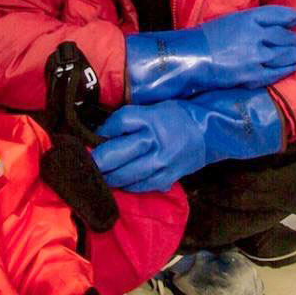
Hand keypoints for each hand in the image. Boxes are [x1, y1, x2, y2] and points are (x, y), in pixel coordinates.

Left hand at [91, 90, 282, 191]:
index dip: (100, 132)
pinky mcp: (164, 179)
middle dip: (95, 160)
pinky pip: (136, 186)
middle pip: (112, 154)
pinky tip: (119, 180)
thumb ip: (130, 120)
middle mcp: (154, 141)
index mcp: (151, 118)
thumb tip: (102, 133)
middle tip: (85, 161)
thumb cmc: (179, 117)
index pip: (116, 124)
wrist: (211, 133)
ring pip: (121, 175)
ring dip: (106, 176)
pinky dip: (124, 184)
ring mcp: (159, 163)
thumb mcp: (155, 108)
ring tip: (98, 173)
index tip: (93, 136)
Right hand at [124, 5, 295, 102]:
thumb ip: (252, 22)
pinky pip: (277, 72)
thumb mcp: (231, 21)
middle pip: (285, 36)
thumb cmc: (207, 37)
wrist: (190, 58)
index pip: (278, 14)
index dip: (292, 17)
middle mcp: (255, 35)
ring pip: (285, 54)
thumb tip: (272, 26)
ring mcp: (255, 56)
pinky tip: (292, 67)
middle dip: (292, 39)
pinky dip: (288, 69)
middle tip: (295, 41)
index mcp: (248, 18)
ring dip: (295, 54)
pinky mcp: (252, 75)